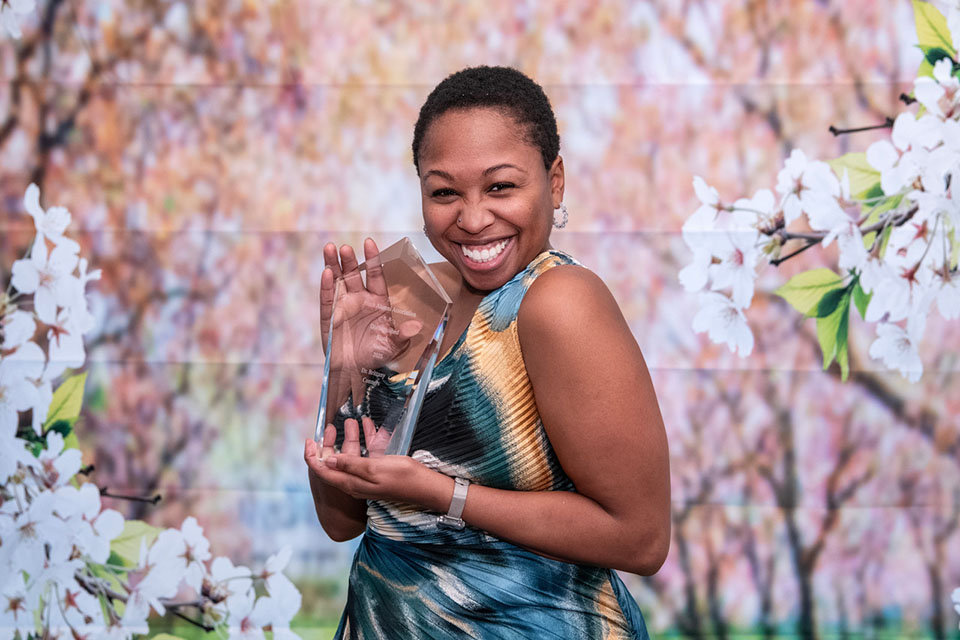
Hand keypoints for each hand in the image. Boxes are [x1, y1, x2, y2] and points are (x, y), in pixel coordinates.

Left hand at [304, 417, 447, 508]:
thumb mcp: (374, 469)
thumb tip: (327, 461)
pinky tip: (370, 427)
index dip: (312, 457)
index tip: (308, 440)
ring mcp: (365, 478)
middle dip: (330, 445)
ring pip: (351, 457)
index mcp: (351, 483)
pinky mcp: (376, 472)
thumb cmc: (401, 477)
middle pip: (334, 464)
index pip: (323, 471)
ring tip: (352, 422)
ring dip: (350, 439)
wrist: (424, 487)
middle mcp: (355, 482)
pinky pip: (366, 455)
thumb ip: (350, 465)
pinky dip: (366, 441)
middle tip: (329, 428)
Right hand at [320, 239, 422, 374]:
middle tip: (346, 247)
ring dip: (334, 265)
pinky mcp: (329, 315)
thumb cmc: (376, 355)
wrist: (354, 371)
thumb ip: (403, 335)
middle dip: (350, 260)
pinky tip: (326, 272)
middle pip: (354, 274)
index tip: (369, 242)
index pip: (376, 275)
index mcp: (377, 301)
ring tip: (330, 248)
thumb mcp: (393, 346)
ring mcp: (343, 305)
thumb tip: (417, 327)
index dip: (373, 259)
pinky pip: (328, 297)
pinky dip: (327, 285)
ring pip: (338, 280)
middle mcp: (360, 299)